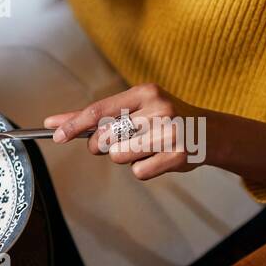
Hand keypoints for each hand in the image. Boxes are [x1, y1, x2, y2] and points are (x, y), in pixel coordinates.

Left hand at [45, 82, 265, 186]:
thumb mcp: (135, 108)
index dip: (74, 125)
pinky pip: (138, 172)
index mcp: (145, 93)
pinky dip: (144, 169)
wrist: (211, 132)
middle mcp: (158, 109)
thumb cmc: (164, 120)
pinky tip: (159, 158)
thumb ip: (95, 116)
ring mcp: (170, 132)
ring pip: (119, 157)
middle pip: (105, 139)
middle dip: (103, 146)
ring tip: (146, 147)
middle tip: (123, 141)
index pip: (99, 111)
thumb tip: (54, 123)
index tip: (57, 135)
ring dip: (126, 158)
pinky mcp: (178, 155)